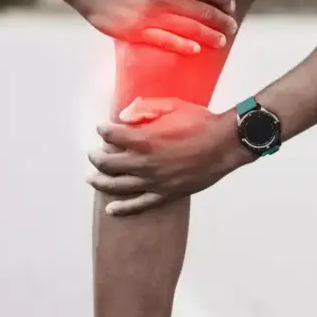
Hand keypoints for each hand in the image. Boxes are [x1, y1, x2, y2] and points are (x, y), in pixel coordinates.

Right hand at [72, 0, 237, 54]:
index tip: (231, 5)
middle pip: (202, 10)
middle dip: (221, 20)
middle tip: (233, 26)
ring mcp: (151, 16)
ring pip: (188, 28)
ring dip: (209, 35)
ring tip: (222, 41)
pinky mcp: (138, 31)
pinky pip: (166, 41)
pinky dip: (182, 45)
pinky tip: (196, 49)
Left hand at [86, 97, 254, 215]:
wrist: (224, 145)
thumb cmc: (199, 122)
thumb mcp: (171, 107)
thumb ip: (144, 109)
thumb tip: (123, 117)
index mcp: (145, 140)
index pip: (111, 136)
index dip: (103, 131)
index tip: (101, 128)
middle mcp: (145, 163)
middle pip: (108, 164)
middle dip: (96, 157)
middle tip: (93, 153)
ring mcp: (154, 181)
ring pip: (118, 186)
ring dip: (100, 181)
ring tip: (92, 178)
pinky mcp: (165, 194)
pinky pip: (139, 205)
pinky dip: (123, 208)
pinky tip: (111, 209)